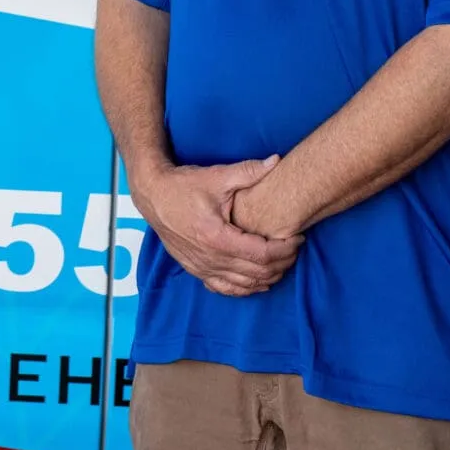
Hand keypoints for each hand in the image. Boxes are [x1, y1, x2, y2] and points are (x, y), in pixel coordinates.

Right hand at [130, 157, 301, 296]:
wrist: (152, 195)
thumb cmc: (183, 185)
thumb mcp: (217, 176)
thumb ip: (249, 171)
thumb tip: (276, 161)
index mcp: (217, 237)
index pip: (263, 254)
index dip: (286, 249)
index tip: (297, 238)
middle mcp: (210, 258)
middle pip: (257, 272)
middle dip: (282, 263)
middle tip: (293, 249)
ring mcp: (201, 267)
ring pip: (244, 285)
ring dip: (267, 277)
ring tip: (281, 262)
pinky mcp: (195, 270)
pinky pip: (225, 289)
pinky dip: (245, 288)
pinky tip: (256, 280)